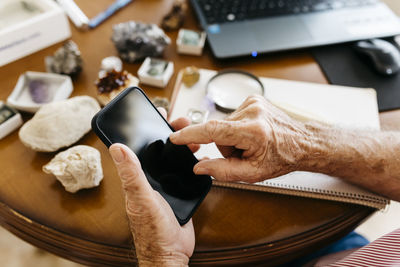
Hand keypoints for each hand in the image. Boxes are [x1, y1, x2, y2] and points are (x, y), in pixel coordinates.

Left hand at [109, 110, 195, 265]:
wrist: (171, 252)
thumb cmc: (152, 230)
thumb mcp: (141, 199)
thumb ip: (131, 174)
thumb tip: (116, 147)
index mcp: (137, 178)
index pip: (138, 146)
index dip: (145, 127)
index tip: (155, 112)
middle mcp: (149, 179)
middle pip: (159, 148)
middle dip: (171, 132)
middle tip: (182, 121)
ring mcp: (165, 185)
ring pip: (173, 158)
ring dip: (183, 145)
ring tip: (195, 137)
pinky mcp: (179, 191)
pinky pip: (185, 171)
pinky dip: (192, 161)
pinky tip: (200, 156)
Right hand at [170, 95, 310, 182]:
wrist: (302, 143)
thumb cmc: (282, 157)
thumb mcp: (253, 173)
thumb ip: (222, 171)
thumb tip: (199, 166)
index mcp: (253, 131)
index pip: (212, 131)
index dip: (190, 134)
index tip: (175, 137)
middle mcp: (252, 112)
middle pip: (217, 131)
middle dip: (225, 145)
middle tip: (243, 152)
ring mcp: (253, 102)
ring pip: (224, 124)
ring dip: (231, 137)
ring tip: (250, 143)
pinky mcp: (253, 99)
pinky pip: (232, 117)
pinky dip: (237, 128)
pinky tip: (251, 133)